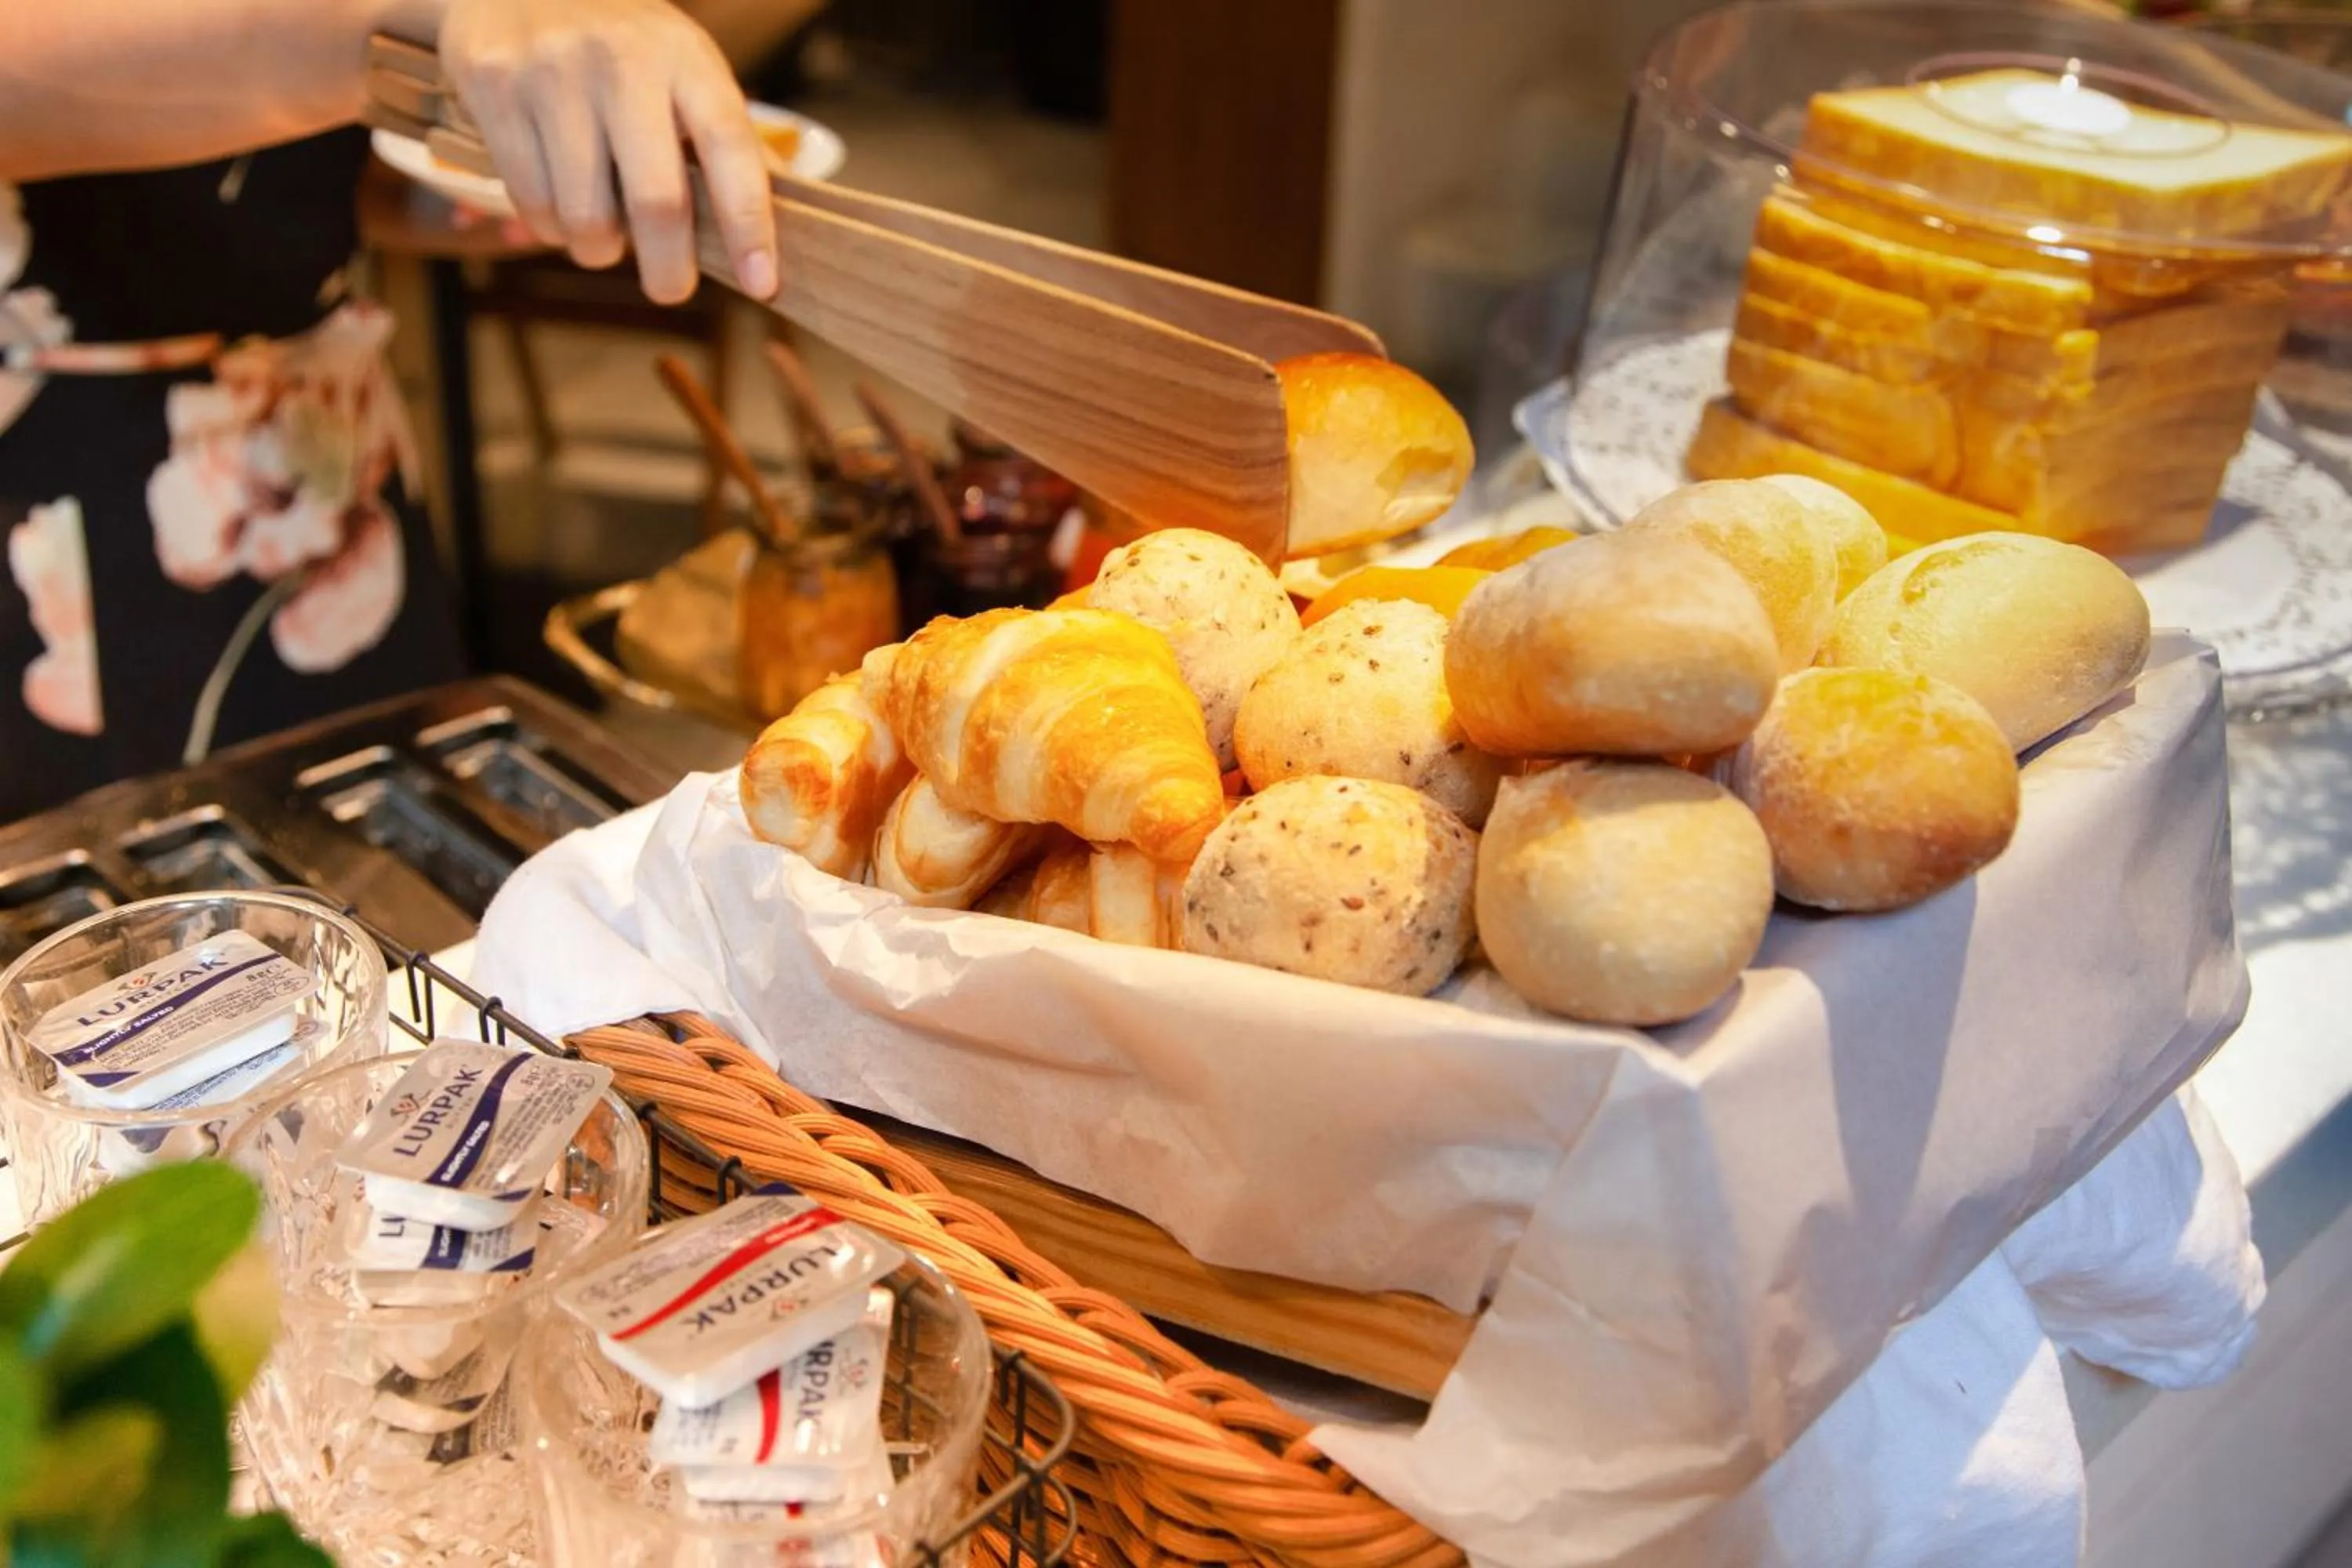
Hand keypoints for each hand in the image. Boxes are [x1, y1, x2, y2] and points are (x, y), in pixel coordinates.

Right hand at [436, 0, 776, 303]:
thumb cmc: (622, 45)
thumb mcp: (685, 68)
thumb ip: (727, 139)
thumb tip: (784, 218)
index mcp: (684, 59)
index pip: (731, 147)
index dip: (750, 225)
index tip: (761, 284)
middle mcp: (621, 62)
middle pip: (656, 201)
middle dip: (668, 270)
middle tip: (670, 290)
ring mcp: (552, 73)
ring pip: (585, 217)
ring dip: (598, 249)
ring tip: (602, 231)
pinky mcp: (494, 87)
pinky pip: (530, 201)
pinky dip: (550, 226)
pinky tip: (559, 201)